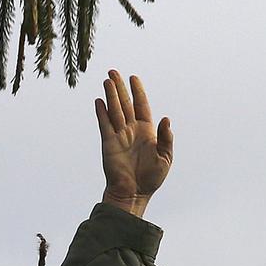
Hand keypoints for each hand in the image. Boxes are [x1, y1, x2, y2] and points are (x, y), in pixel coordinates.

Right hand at [95, 70, 172, 216]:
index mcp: (146, 131)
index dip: (138, 91)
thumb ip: (166, 137)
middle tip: (113, 72)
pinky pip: (105, 124)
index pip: (141, 106)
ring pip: (114, 110)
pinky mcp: (109, 143)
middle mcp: (132, 130)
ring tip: (107, 80)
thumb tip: (166, 118)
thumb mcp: (165, 157)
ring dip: (111, 95)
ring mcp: (119, 135)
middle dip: (120, 87)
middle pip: (125, 104)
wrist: (134, 193)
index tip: (133, 77)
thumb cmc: (151, 178)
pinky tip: (99, 101)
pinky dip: (102, 112)